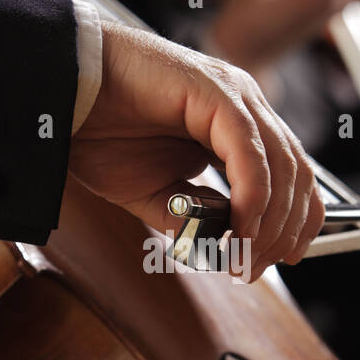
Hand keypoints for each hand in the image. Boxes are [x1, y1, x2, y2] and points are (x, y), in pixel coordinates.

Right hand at [69, 22, 325, 279]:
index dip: (296, 223)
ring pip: (283, 166)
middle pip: (297, 175)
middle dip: (284, 232)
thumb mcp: (157, 193)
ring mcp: (235, 96)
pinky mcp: (216, 93)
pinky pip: (251, 152)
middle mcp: (246, 108)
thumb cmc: (101, 131)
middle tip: (254, 268)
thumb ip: (196, 216)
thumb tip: (231, 240)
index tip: (281, 259)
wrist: (62, 92)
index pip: (293, 176)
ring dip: (270, 222)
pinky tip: (238, 227)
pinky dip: (252, 197)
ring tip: (244, 256)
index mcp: (238, 126)